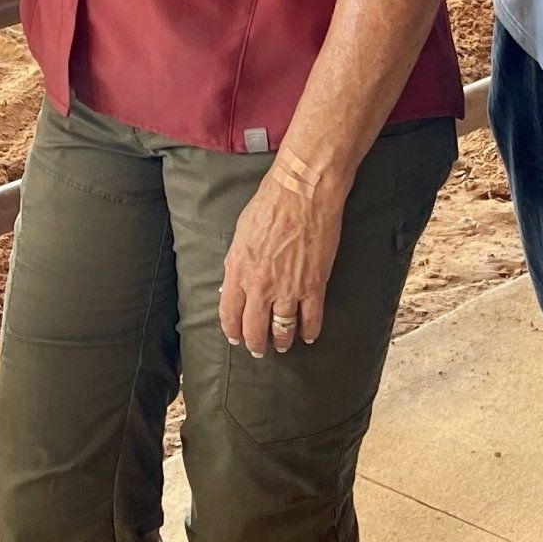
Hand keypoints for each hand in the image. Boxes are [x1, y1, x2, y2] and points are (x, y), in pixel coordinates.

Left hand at [218, 158, 346, 354]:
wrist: (302, 192)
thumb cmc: (270, 205)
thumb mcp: (241, 234)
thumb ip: (237, 262)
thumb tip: (235, 282)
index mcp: (238, 271)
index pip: (230, 314)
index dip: (233, 330)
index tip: (236, 338)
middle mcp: (260, 286)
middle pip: (254, 328)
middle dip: (256, 343)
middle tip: (259, 349)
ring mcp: (287, 289)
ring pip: (282, 329)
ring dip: (282, 341)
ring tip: (282, 345)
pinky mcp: (313, 285)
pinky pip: (311, 319)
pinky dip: (310, 331)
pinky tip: (308, 336)